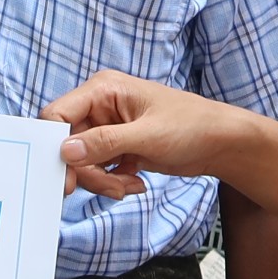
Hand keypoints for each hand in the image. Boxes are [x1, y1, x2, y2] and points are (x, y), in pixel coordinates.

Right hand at [46, 71, 262, 199]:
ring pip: (82, 161)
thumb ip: (105, 142)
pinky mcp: (117, 147)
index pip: (58, 114)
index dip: (55, 145)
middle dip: (87, 171)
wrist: (221, 143)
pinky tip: (135, 183)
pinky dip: (112, 182)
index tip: (68, 177)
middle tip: (110, 188)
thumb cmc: (192, 126)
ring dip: (101, 180)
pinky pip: (98, 169)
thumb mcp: (148, 136)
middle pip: (68, 144)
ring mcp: (108, 128)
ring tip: (129, 186)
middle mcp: (100, 106)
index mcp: (103, 89)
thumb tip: (66, 151)